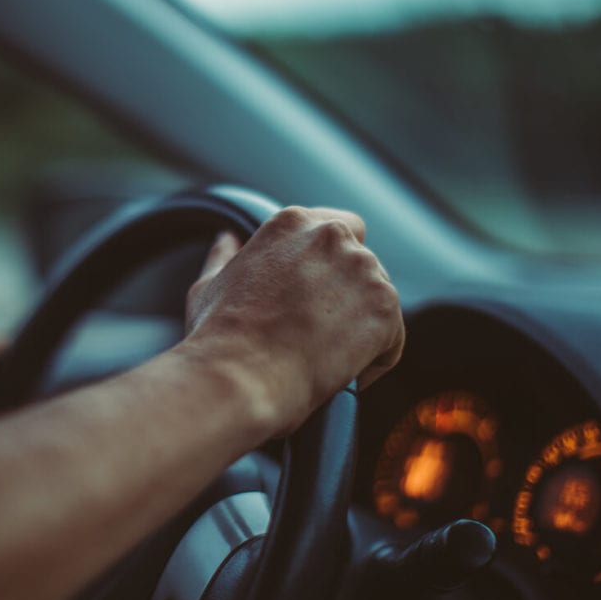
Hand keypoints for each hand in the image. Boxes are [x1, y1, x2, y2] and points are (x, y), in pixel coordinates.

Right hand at [184, 207, 404, 434]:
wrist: (242, 376)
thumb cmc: (219, 337)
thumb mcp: (209, 285)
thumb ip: (225, 256)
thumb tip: (227, 241)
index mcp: (292, 223)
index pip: (337, 228)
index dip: (329, 266)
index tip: (313, 296)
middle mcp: (333, 236)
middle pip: (361, 263)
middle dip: (347, 295)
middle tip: (318, 332)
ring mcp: (363, 269)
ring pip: (378, 300)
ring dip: (359, 327)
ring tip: (323, 358)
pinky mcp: (385, 307)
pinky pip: (391, 338)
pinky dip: (372, 360)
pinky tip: (339, 373)